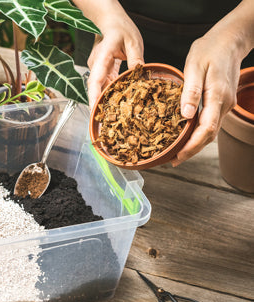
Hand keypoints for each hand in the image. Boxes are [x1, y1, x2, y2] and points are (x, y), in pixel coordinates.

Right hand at [85, 7, 143, 109]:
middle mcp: (96, 65)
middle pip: (95, 88)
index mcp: (102, 57)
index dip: (94, 96)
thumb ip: (135, 58)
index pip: (95, 79)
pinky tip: (119, 103)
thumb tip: (138, 74)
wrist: (112, 23)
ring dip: (106, 101)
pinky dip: (110, 94)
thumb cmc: (121, 29)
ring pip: (100, 88)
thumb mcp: (133, 41)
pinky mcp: (102, 71)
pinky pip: (104, 85)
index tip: (95, 109)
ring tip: (114, 116)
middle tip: (107, 122)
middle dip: (99, 105)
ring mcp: (98, 69)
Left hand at [172, 34, 240, 165]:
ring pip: (211, 130)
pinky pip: (211, 122)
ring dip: (195, 143)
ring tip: (177, 151)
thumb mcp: (194, 66)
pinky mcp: (222, 101)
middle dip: (192, 150)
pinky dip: (199, 132)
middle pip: (209, 135)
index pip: (206, 130)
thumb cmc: (209, 50)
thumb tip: (186, 115)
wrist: (230, 39)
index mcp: (217, 96)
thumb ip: (190, 91)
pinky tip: (186, 134)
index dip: (192, 146)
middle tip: (173, 160)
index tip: (178, 156)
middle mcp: (224, 104)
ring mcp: (225, 104)